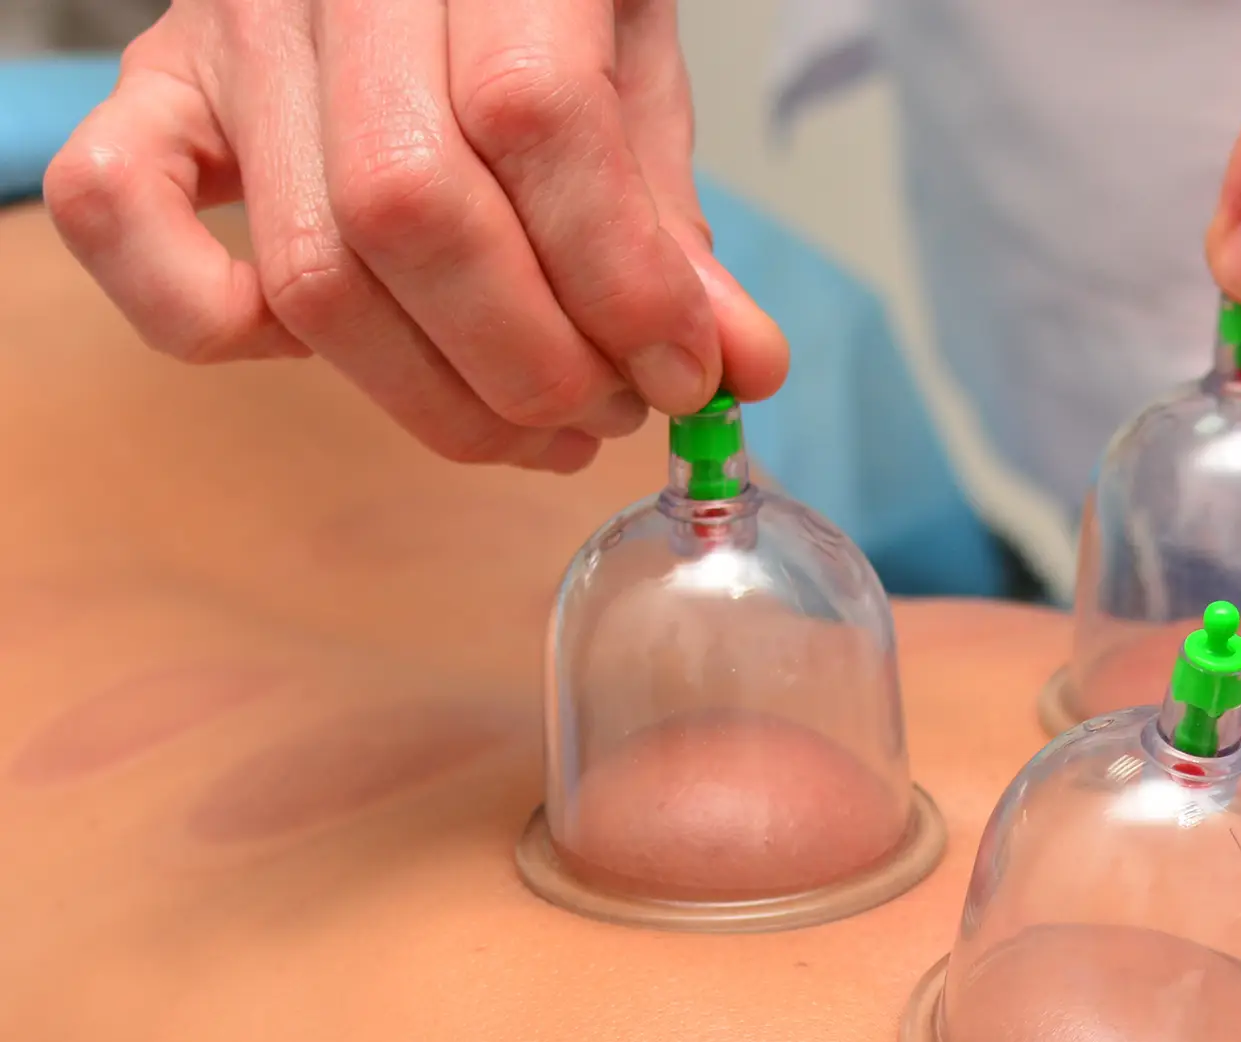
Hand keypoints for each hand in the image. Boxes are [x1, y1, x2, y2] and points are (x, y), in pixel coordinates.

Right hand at [44, 0, 788, 472]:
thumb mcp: (632, 70)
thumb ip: (671, 217)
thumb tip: (741, 370)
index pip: (535, 118)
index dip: (620, 279)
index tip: (689, 375)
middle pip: (409, 214)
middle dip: (533, 363)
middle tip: (610, 410)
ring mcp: (225, 37)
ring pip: (309, 267)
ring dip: (438, 396)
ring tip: (541, 423)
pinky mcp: (155, 93)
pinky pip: (117, 216)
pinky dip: (201, 318)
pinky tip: (340, 356)